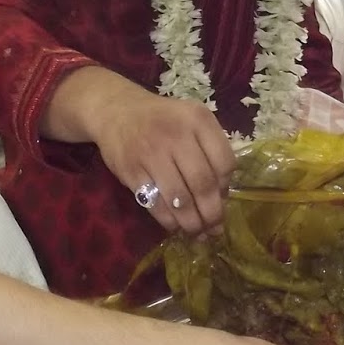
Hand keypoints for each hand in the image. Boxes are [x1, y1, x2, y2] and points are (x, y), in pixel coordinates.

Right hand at [94, 89, 235, 237]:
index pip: (224, 162)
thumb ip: (210, 151)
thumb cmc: (163, 120)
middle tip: (214, 229)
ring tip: (197, 233)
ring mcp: (151, 153)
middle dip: (212, 213)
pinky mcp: (131, 171)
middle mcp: (176, 134)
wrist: (117, 111)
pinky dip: (169, 221)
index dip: (226, 187)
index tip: (222, 199)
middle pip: (203, 184)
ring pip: (180, 199)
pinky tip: (175, 226)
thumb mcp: (192, 121)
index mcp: (198, 120)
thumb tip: (222, 195)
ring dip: (192, 223)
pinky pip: (155, 204)